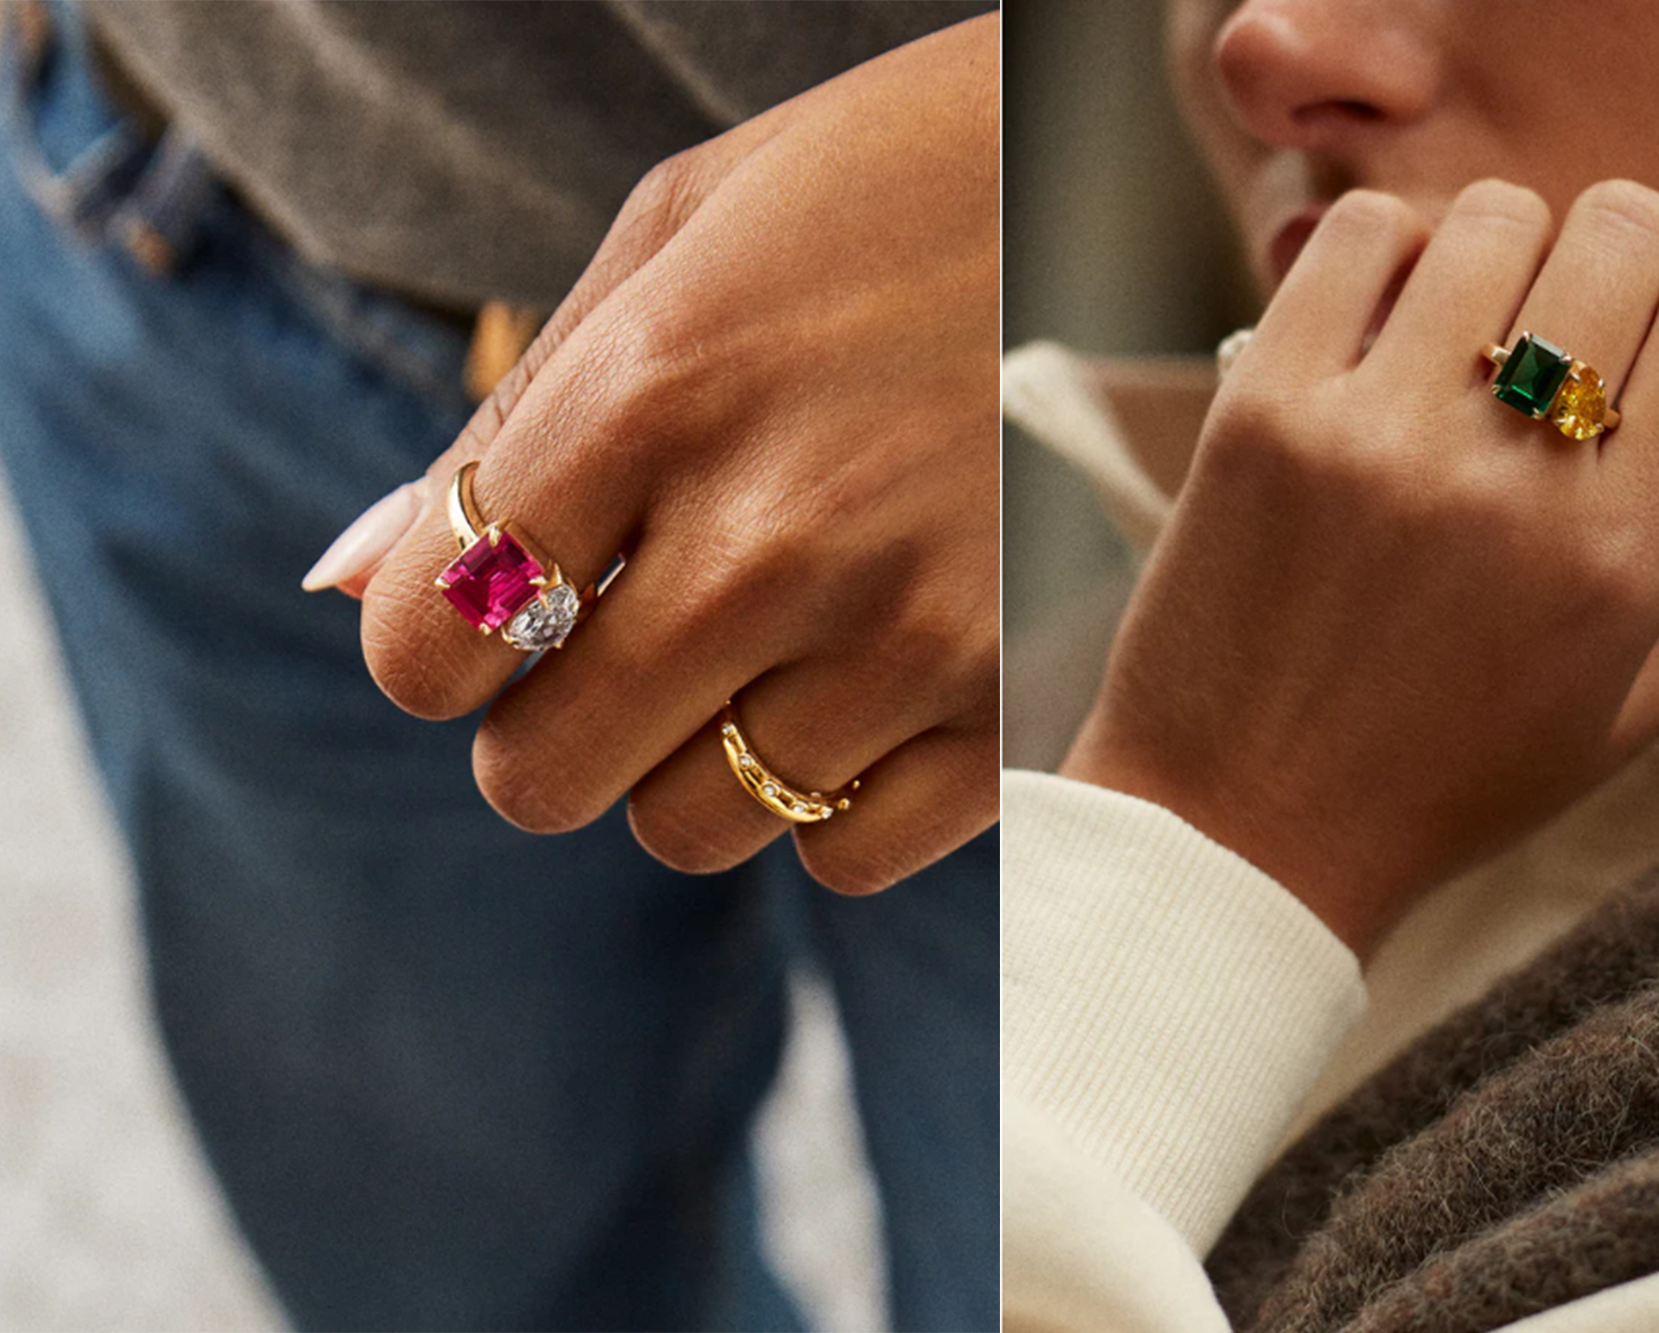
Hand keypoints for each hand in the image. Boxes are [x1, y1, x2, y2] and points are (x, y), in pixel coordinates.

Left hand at [328, 16, 998, 892]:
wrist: (1170, 188)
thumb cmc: (904, 180)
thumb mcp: (688, 233)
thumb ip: (508, 420)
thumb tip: (344, 586)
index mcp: (660, 388)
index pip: (432, 645)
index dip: (439, 648)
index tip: (499, 614)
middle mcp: (776, 538)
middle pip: (542, 777)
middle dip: (551, 721)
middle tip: (626, 635)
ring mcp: (913, 638)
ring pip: (694, 829)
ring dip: (694, 756)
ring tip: (771, 638)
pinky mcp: (1020, 708)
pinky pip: (846, 857)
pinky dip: (827, 797)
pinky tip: (865, 687)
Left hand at [1061, 179, 1658, 954]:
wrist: (1242, 825)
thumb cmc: (1452, 770)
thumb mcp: (1642, 694)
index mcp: (1623, 551)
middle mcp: (1511, 476)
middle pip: (1626, 230)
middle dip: (1619, 266)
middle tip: (1567, 337)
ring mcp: (1375, 431)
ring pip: (1495, 214)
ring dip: (1503, 257)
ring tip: (1469, 338)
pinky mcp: (1260, 408)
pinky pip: (1357, 232)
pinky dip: (1388, 253)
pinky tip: (1383, 330)